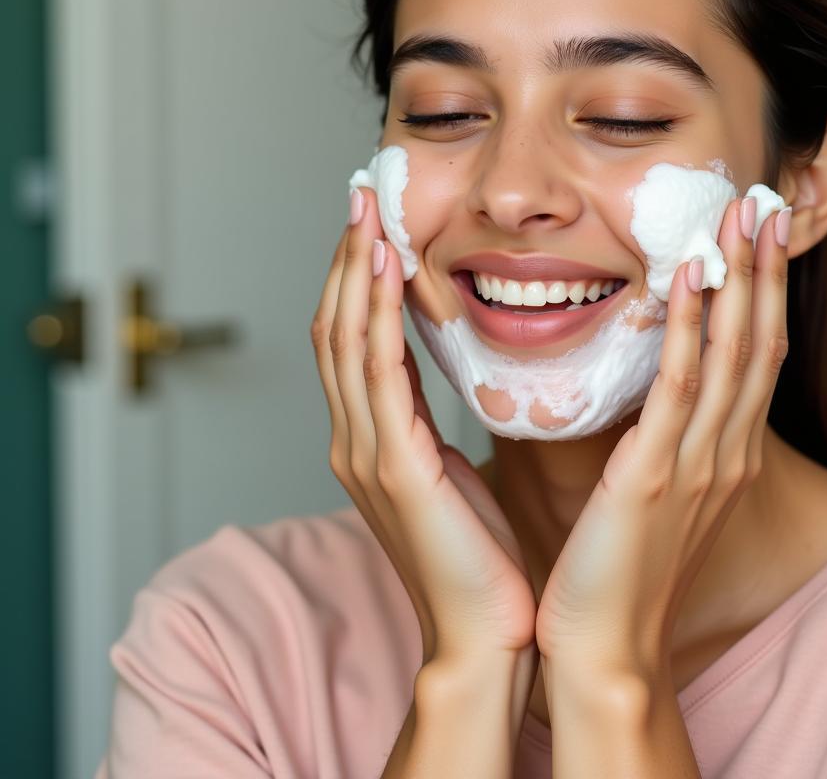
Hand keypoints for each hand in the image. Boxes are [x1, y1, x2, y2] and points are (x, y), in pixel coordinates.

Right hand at [310, 187, 537, 665]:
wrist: (484, 636)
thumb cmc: (478, 557)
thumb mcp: (450, 472)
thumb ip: (429, 423)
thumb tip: (443, 375)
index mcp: (370, 439)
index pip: (352, 340)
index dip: (357, 280)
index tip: (374, 224)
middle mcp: (354, 438)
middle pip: (337, 327)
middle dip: (347, 258)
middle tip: (360, 195)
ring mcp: (365, 452)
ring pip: (347, 339)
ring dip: (356, 271)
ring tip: (367, 212)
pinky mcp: (392, 467)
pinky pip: (380, 373)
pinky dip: (378, 315)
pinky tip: (388, 270)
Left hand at [534, 197, 791, 678]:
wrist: (605, 649)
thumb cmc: (621, 573)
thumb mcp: (659, 496)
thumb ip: (667, 443)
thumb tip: (655, 397)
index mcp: (723, 456)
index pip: (755, 358)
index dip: (762, 294)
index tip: (758, 239)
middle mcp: (725, 453)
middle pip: (761, 343)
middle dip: (765, 271)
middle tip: (765, 205)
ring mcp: (699, 463)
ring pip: (734, 353)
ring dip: (742, 280)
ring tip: (743, 219)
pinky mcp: (657, 473)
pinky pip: (682, 387)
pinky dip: (692, 329)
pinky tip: (692, 279)